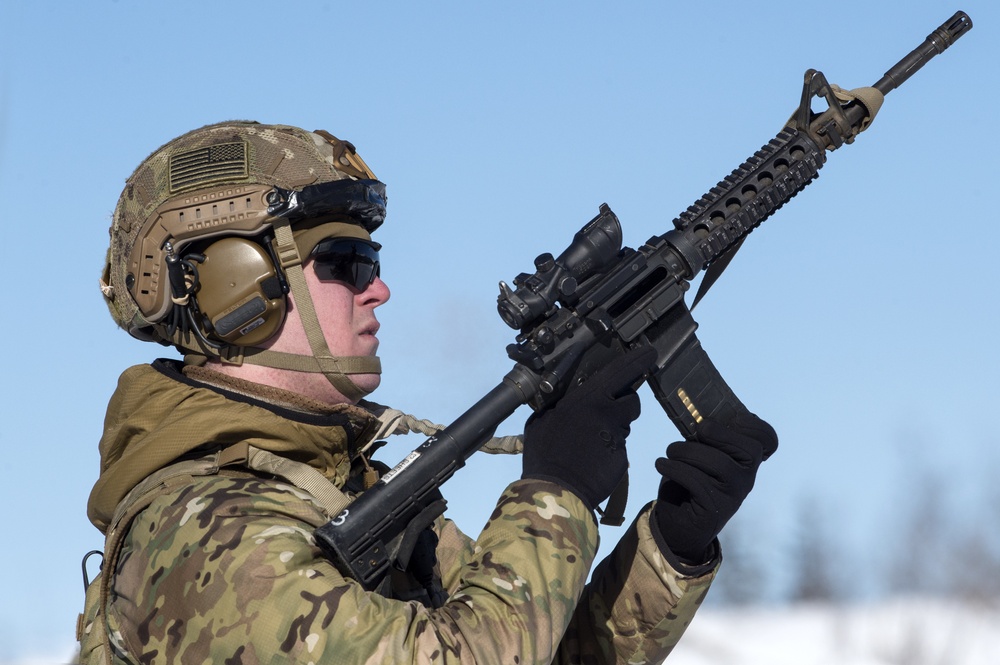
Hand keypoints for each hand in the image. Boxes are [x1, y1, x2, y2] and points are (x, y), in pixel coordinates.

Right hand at [521, 345, 655, 510]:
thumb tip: (563, 399)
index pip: (619, 373)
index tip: (650, 352)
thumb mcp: (541, 421)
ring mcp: (616, 437)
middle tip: (609, 410)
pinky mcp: (622, 457)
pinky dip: (608, 451)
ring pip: (624, 425)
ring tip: (590, 442)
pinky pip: (619, 447)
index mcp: (587, 399)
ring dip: (613, 428)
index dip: (637, 361)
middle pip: (631, 400)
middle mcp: (606, 414)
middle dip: (625, 402)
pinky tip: (591, 459)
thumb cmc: (545, 455)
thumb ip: (558, 405)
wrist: (556, 491)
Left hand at [653, 413, 777, 563]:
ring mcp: (733, 495)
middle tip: (697, 431)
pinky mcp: (715, 510)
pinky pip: (697, 482)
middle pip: (749, 449)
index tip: (729, 419)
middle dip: (719, 433)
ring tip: (669, 453)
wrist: (676, 522)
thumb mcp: (698, 453)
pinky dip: (674, 469)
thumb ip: (705, 436)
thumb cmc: (688, 480)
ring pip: (719, 463)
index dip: (754, 425)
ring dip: (687, 452)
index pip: (767, 441)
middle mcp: (746, 478)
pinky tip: (662, 465)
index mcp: (744, 460)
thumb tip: (700, 416)